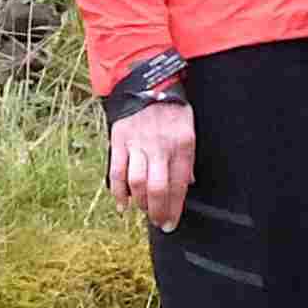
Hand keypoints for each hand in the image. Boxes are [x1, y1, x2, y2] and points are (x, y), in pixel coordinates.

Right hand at [106, 102, 194, 230]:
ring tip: (145, 212)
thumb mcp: (190, 131)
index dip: (175, 208)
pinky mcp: (119, 141)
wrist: (148, 83)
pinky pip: (117, 172)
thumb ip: (187, 160)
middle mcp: (160, 147)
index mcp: (182, 146)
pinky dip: (118, 192)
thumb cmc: (173, 110)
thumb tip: (187, 186)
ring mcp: (138, 144)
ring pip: (137, 183)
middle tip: (160, 224)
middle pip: (158, 188)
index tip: (172, 223)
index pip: (179, 185)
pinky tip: (122, 204)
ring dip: (141, 203)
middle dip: (158, 211)